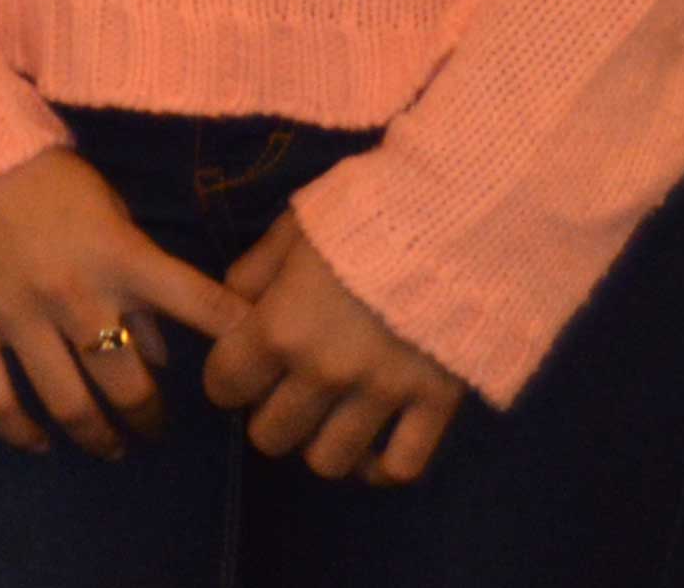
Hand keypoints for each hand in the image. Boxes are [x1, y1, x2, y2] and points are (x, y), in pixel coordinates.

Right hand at [0, 147, 248, 457]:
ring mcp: (16, 316)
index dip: (241, 343)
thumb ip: (141, 277)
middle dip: (150, 418)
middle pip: (130, 385)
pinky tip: (39, 441)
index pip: (203, 308)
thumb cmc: (39, 177)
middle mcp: (76, 296)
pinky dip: (21, 432)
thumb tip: (164, 352)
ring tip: (109, 446)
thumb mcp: (107, 212)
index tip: (255, 377)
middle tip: (152, 427)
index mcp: (121, 258)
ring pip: (69, 404)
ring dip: (98, 436)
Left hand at [204, 217, 465, 484]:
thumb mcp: (294, 228)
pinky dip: (381, 468)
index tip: (237, 372)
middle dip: (268, 418)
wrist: (457, 221)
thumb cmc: (366, 215)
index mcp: (279, 327)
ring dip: (319, 446)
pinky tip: (373, 452)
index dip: (225, 381)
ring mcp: (382, 394)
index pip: (226, 385)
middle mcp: (324, 372)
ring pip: (329, 461)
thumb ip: (255, 272)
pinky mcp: (437, 405)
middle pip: (272, 434)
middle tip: (282, 396)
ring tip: (325, 422)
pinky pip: (402, 466)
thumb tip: (232, 303)